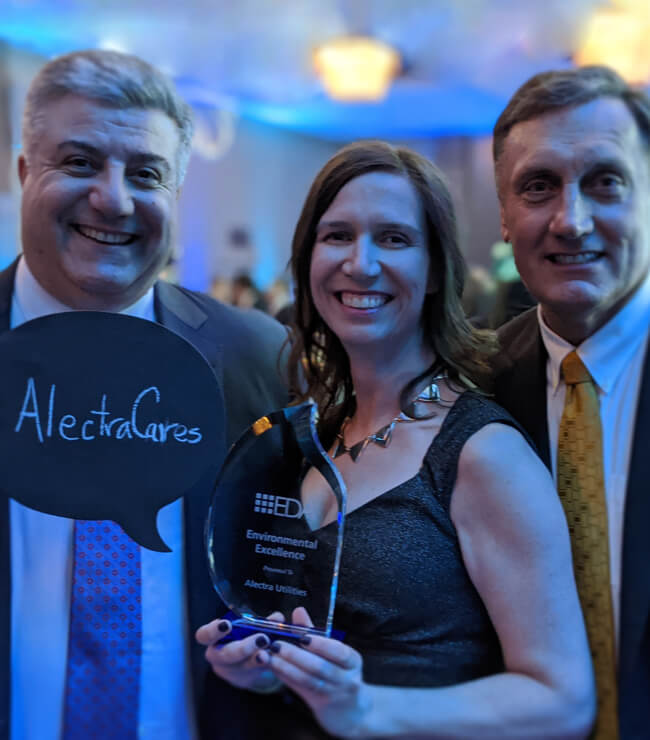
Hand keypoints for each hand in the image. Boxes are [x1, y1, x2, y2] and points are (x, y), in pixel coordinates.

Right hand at [195, 615, 282, 692]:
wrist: (244, 660)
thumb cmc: (242, 635)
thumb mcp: (247, 626)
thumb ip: (261, 621)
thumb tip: (277, 617)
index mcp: (212, 638)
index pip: (204, 635)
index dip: (213, 631)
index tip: (227, 624)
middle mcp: (217, 655)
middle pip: (226, 654)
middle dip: (245, 647)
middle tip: (262, 639)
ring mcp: (230, 670)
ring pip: (242, 666)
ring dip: (257, 659)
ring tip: (269, 652)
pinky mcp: (244, 679)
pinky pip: (255, 672)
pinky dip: (266, 664)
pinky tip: (274, 658)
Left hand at [258, 608, 369, 737]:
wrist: (349, 709)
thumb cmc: (340, 670)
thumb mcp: (333, 653)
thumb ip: (315, 632)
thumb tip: (298, 611)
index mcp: (353, 661)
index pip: (339, 652)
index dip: (320, 645)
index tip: (302, 637)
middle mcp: (347, 679)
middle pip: (320, 668)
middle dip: (296, 655)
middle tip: (276, 644)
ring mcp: (334, 694)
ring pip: (307, 680)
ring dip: (286, 667)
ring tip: (270, 656)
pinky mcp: (320, 705)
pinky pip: (300, 688)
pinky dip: (286, 676)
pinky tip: (274, 667)